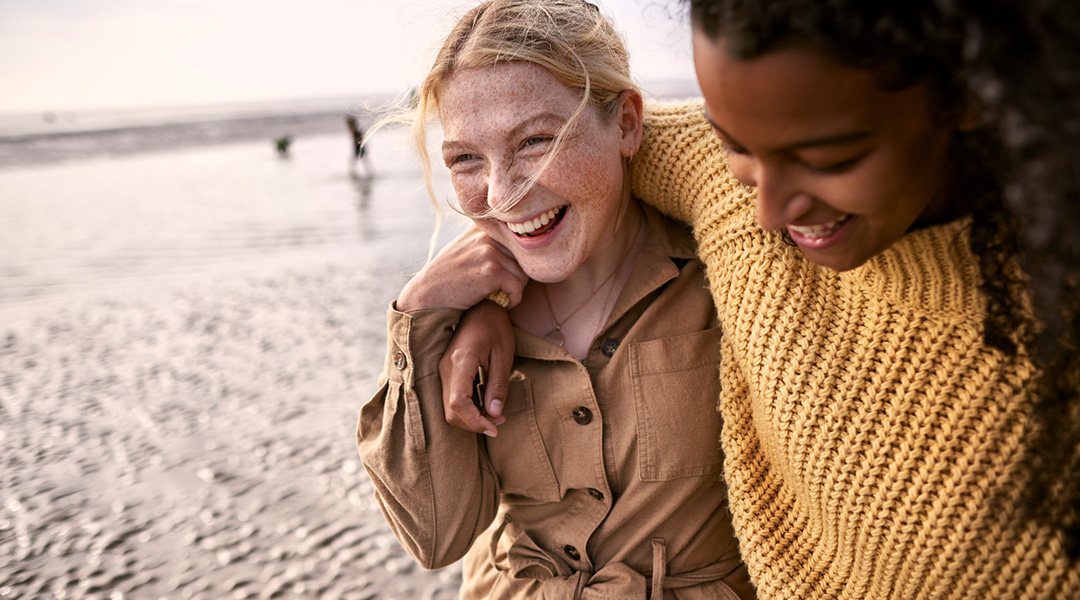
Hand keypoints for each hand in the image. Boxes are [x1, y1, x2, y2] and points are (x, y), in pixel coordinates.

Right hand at [397, 224, 526, 310]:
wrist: (427, 296)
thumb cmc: (447, 278)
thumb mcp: (464, 248)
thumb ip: (485, 241)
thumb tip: (518, 239)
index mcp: (482, 226)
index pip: (516, 240)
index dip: (516, 260)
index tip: (505, 276)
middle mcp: (486, 234)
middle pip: (523, 257)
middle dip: (517, 275)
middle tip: (504, 290)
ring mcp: (488, 251)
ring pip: (523, 273)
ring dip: (515, 289)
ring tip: (501, 296)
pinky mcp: (491, 270)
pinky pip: (517, 287)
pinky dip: (513, 300)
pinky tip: (502, 304)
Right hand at [439, 300, 514, 435]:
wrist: (482, 307)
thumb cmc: (495, 327)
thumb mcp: (504, 356)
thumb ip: (498, 386)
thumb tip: (495, 414)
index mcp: (461, 361)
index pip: (458, 403)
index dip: (475, 422)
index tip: (495, 428)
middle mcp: (446, 368)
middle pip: (451, 411)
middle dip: (474, 423)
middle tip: (499, 422)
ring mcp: (443, 369)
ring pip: (450, 408)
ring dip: (472, 417)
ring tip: (496, 414)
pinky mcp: (446, 371)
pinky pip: (452, 398)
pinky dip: (468, 408)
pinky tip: (486, 405)